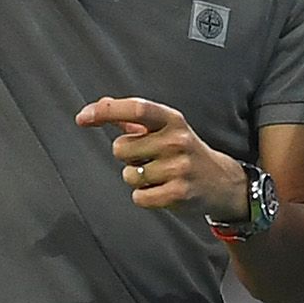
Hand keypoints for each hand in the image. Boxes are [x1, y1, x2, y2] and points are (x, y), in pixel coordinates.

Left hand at [75, 96, 246, 219]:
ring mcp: (178, 168)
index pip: (136, 108)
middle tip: (149, 158)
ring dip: (137, 178)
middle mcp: (177, 140)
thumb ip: (132, 118)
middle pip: (121, 148)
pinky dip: (144, 196)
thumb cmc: (184, 151)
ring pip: (129, 175)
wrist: (221, 181)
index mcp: (172, 119)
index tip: (83, 117)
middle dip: (127, 156)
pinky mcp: (178, 193)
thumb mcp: (166, 128)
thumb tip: (100, 106)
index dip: (106, 110)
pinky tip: (162, 190)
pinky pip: (138, 196)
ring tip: (159, 175)